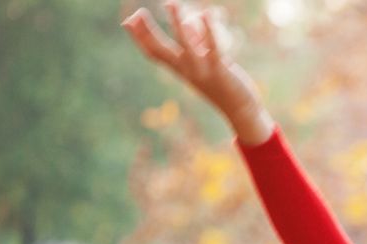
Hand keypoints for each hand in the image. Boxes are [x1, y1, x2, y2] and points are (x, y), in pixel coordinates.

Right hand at [122, 1, 267, 131]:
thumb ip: (196, 46)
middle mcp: (186, 70)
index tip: (127, 22)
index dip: (139, 38)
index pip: (153, 53)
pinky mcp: (220, 69)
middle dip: (147, 31)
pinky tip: (206, 13)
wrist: (240, 111)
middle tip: (138, 13)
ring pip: (185, 44)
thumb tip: (191, 24)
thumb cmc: (222, 85)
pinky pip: (212, 47)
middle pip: (160, 49)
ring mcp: (201, 70)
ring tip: (170, 3)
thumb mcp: (204, 64)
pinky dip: (208, 30)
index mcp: (179, 69)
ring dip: (177, 23)